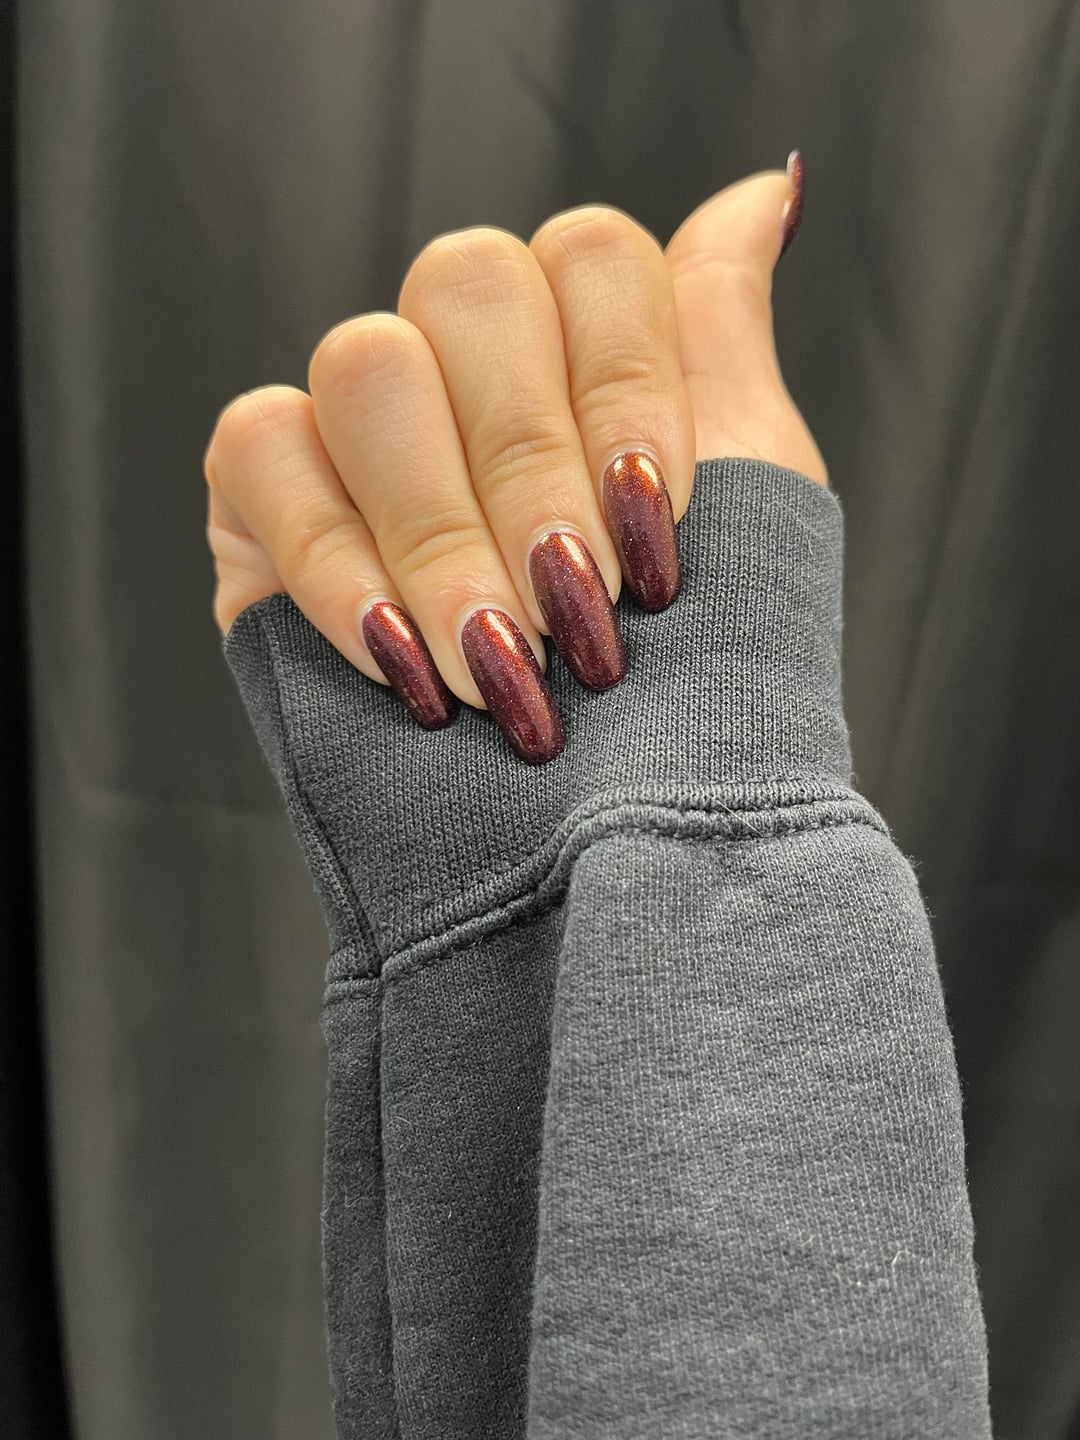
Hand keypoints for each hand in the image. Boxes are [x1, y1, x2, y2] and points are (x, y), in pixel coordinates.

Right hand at [204, 155, 825, 763]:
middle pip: (468, 284)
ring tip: (501, 668)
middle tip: (579, 617)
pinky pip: (263, 451)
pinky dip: (341, 564)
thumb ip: (721, 338)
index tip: (658, 538)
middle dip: (535, 468)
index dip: (627, 386)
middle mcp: (470, 377)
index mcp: (584, 356)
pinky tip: (406, 667)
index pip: (590, 255)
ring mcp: (366, 437)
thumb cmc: (696, 689)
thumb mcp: (748, 504)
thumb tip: (763, 188)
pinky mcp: (266, 510)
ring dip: (446, 533)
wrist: (592, 863)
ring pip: (367, 362)